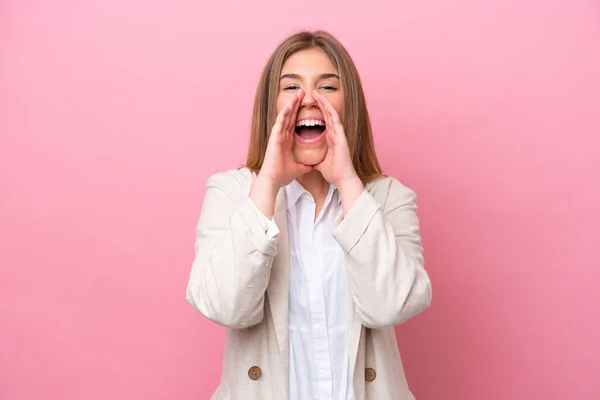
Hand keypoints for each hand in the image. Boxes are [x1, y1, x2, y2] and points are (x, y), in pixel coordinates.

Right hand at [258, 89, 311, 188]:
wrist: (273, 181)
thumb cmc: (282, 175)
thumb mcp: (298, 168)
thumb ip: (305, 165)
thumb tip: (312, 166)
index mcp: (286, 142)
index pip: (294, 124)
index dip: (299, 113)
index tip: (306, 105)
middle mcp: (281, 137)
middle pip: (290, 117)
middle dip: (296, 104)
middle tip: (302, 93)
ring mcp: (277, 136)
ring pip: (284, 117)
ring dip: (291, 105)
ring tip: (297, 94)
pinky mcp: (274, 138)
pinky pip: (279, 123)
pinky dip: (284, 114)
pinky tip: (289, 106)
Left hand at [313, 90, 363, 215]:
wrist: (343, 180)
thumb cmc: (334, 173)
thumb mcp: (320, 164)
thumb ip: (315, 159)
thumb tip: (308, 161)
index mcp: (331, 139)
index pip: (324, 121)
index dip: (319, 111)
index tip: (312, 104)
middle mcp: (336, 135)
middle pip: (327, 115)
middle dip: (321, 103)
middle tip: (313, 93)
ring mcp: (339, 135)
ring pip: (331, 114)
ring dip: (324, 103)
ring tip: (317, 93)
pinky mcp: (341, 137)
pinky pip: (335, 121)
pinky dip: (330, 112)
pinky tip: (325, 103)